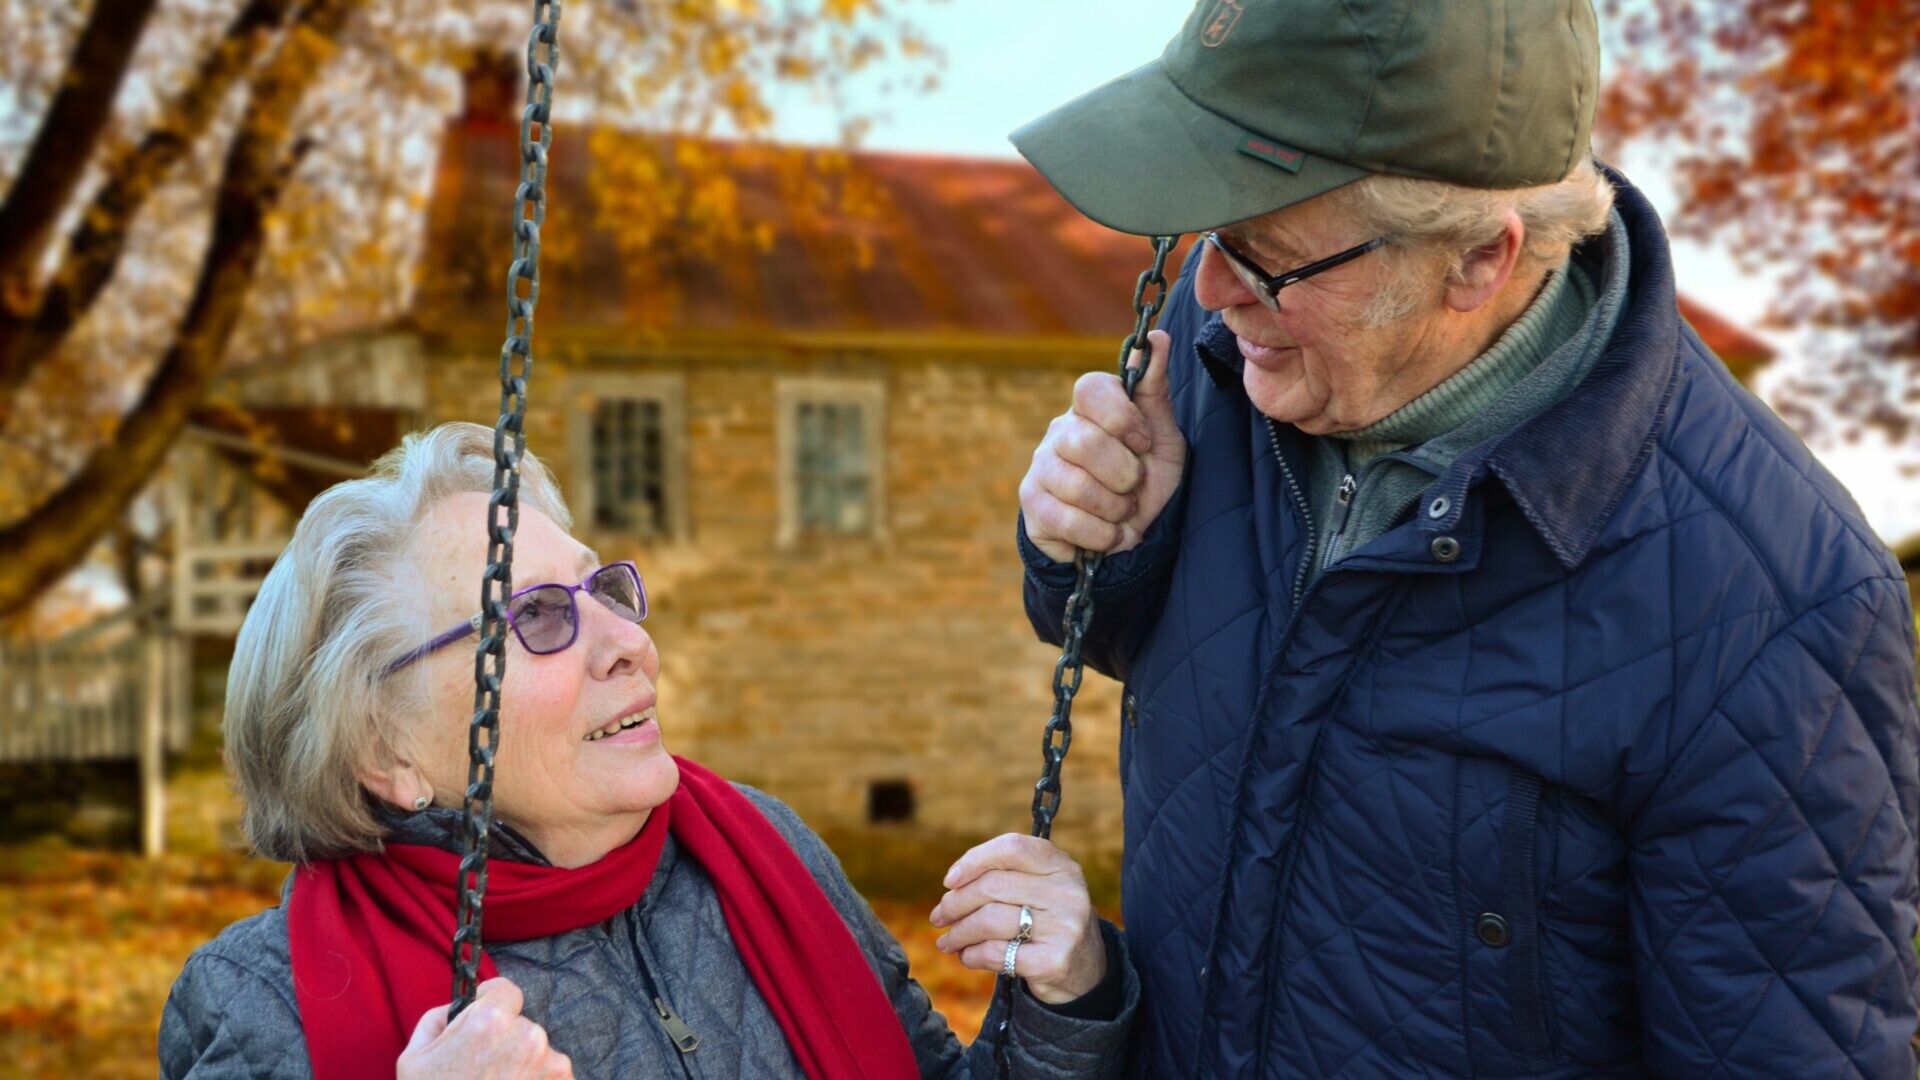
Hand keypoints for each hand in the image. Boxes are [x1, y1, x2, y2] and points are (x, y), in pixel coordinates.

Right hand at [397, 977, 572, 1079]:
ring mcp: (551, 1064)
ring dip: (522, 1066)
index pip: (506, 991)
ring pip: (537, 1052)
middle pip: (521, 1025)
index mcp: (490, 1021)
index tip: (483, 1022)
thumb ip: (437, 1020)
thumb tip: (457, 1009)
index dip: (492, 1004)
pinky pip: (550, 1075)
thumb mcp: (413, 1058)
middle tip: (481, 1072)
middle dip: (505, 1042)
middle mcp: (528, 1037)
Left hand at [928, 834, 1105, 1004]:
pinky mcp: (1053, 961)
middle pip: (993, 887)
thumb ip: (1006, 876)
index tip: (949, 880)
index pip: (1011, 848)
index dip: (973, 860)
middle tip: (939, 916)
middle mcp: (1068, 893)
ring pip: (989, 921)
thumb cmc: (1049, 922)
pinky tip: (966, 956)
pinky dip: (972, 955)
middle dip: (956, 903)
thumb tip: (952, 884)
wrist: (1087, 971)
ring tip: (947, 941)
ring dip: (958, 933)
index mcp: (1062, 866)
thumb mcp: (1042, 889)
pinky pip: (996, 953)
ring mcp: (1064, 928)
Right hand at [1019, 328, 1185, 563]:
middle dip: (1125, 475)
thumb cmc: (1146, 480)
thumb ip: (1155, 391)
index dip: (1122, 418)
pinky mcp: (1032, 505)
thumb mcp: (1163, 438)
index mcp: (1091, 409)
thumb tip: (1158, 337)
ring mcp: (1040, 467)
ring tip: (1121, 512)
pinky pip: (1067, 520)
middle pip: (1085, 442)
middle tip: (1134, 487)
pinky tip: (1108, 533)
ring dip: (1116, 509)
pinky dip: (1101, 535)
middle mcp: (1059, 431)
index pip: (1090, 388)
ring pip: (1077, 486)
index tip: (1143, 444)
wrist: (1129, 535)